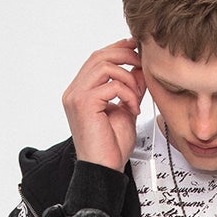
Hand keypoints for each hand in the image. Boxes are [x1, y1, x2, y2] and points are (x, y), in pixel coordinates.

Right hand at [62, 38, 145, 171]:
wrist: (105, 170)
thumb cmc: (111, 147)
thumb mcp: (125, 110)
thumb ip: (129, 89)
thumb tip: (139, 69)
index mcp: (80, 92)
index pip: (96, 59)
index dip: (116, 49)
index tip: (134, 46)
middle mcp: (74, 92)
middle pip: (99, 56)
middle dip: (124, 56)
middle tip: (141, 63)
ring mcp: (76, 97)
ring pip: (105, 66)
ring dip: (128, 78)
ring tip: (136, 96)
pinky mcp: (84, 104)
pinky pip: (112, 85)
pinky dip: (128, 94)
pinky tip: (133, 108)